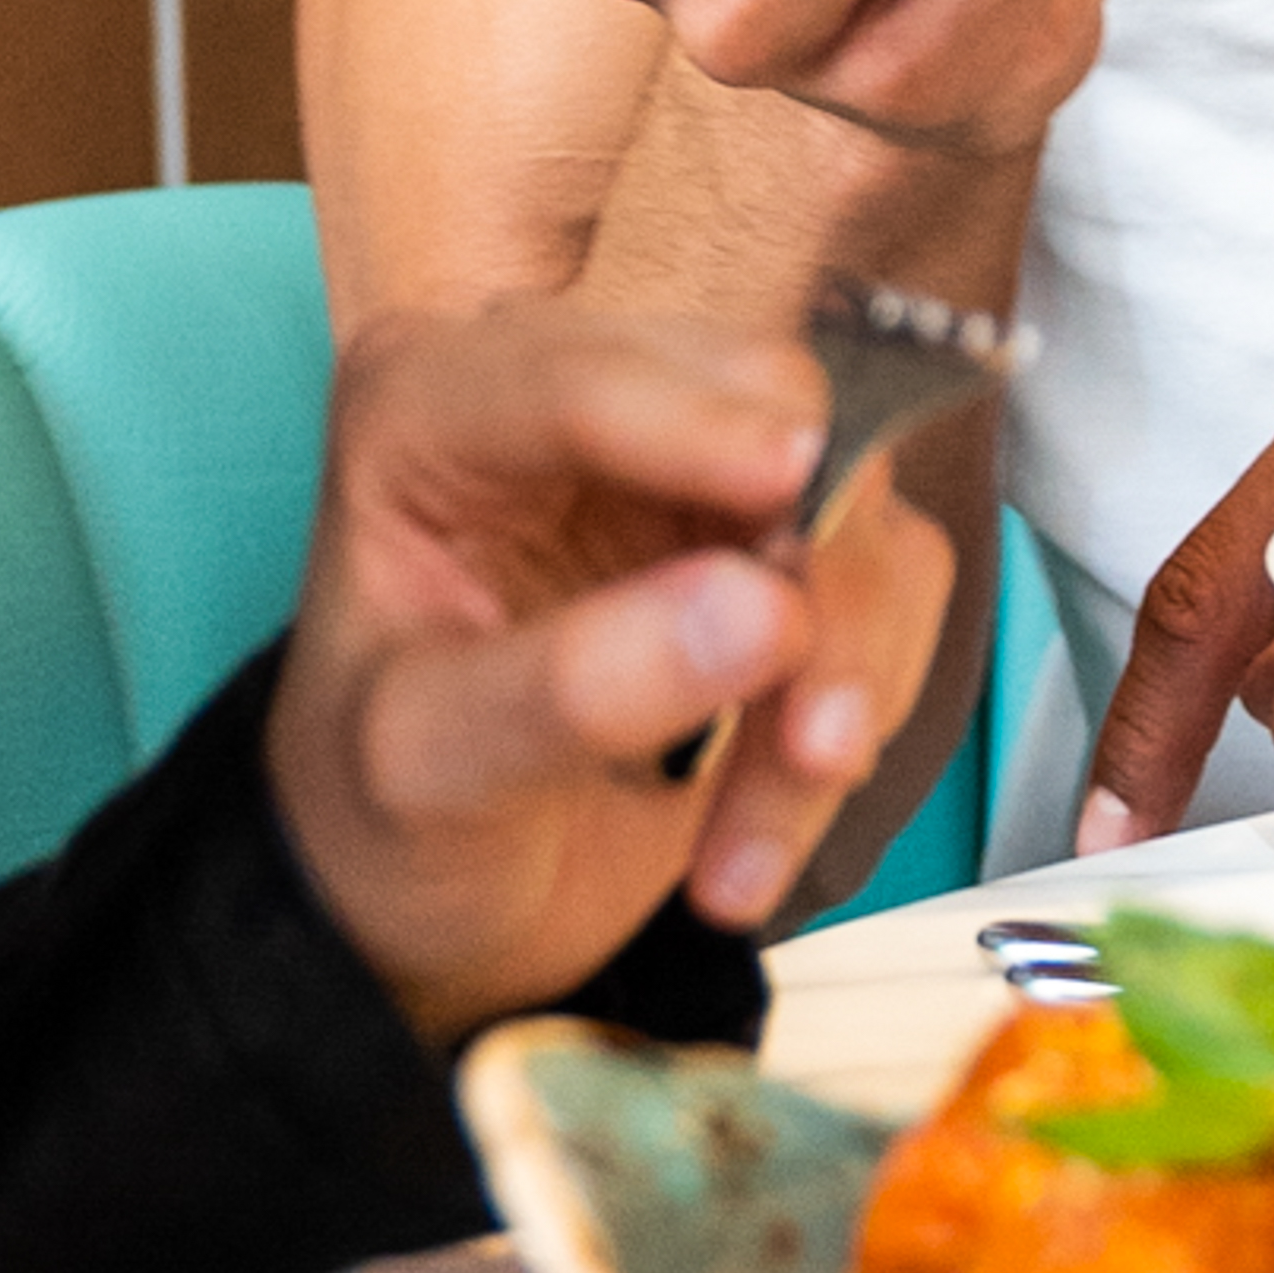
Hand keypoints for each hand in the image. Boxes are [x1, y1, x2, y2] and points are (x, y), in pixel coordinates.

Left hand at [265, 294, 956, 1020]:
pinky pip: (889, 581)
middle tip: (810, 745)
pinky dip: (857, 706)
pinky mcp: (775, 531)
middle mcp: (570, 394)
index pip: (580, 378)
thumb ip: (573, 688)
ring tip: (746, 849)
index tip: (792, 482)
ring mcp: (688, 457)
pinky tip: (759, 827)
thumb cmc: (385, 810)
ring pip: (854, 503)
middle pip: (767, 408)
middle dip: (812, 577)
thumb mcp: (428, 769)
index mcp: (429, 408)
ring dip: (840, 675)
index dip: (697, 425)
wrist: (434, 894)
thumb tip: (763, 611)